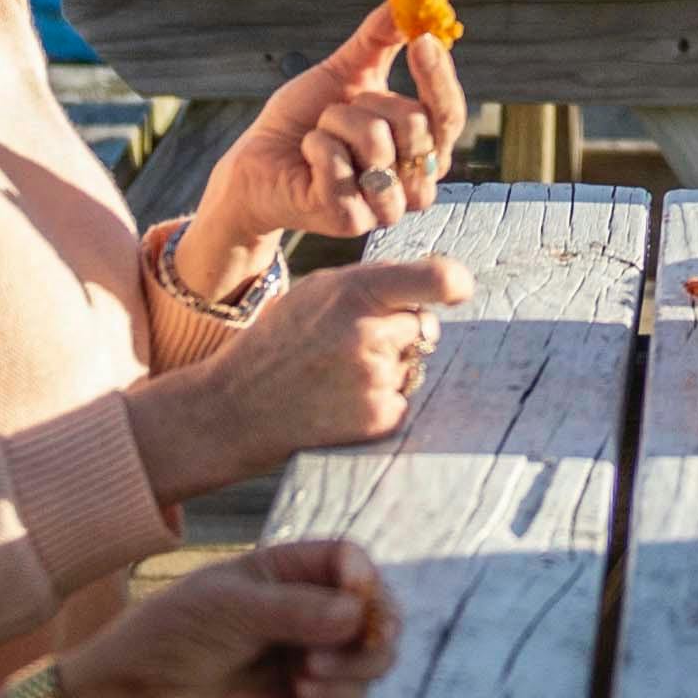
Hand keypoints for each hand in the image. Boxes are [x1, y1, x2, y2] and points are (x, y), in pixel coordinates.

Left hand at [57, 538, 401, 697]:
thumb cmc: (173, 635)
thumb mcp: (230, 606)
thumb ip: (296, 609)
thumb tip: (356, 615)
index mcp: (287, 570)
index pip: (349, 560)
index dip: (363, 575)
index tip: (356, 595)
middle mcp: (308, 610)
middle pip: (376, 607)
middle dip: (378, 622)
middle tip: (368, 638)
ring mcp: (311, 656)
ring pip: (374, 655)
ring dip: (359, 663)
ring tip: (310, 673)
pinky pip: (353, 696)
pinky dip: (340, 695)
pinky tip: (302, 696)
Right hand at [128, 256, 470, 500]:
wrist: (238, 407)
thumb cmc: (281, 340)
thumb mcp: (317, 290)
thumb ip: (372, 283)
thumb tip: (436, 282)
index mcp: (356, 292)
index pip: (435, 278)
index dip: (454, 282)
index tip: (460, 290)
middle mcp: (371, 334)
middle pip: (422, 325)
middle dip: (400, 331)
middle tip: (349, 344)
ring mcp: (376, 380)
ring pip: (411, 365)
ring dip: (388, 368)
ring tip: (336, 375)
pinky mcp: (378, 418)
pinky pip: (402, 400)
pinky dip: (381, 401)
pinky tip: (341, 401)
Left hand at [195, 0, 472, 269]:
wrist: (256, 162)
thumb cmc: (305, 120)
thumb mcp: (345, 72)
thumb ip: (380, 39)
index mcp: (422, 151)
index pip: (449, 114)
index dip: (439, 76)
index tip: (422, 39)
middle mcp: (413, 185)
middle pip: (415, 124)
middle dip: (365, 104)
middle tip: (337, 112)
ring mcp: (384, 207)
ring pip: (377, 141)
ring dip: (335, 124)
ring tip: (320, 135)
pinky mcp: (350, 220)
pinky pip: (338, 162)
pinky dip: (314, 145)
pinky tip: (306, 156)